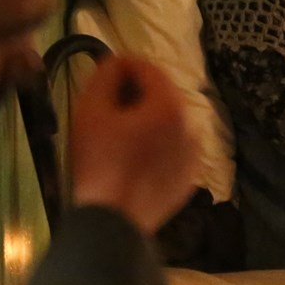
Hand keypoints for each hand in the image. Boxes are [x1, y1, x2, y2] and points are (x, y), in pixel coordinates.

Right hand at [68, 55, 197, 236]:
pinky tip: (134, 154)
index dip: (124, 65)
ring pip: (170, 122)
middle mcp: (190, 126)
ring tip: (120, 130)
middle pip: (163, 94)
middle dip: (138, 91)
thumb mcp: (90, 112)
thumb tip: (116, 62)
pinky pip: (173, 148)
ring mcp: (193, 154)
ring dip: (148, 117)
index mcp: (169, 106)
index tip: (104, 71)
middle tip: (108, 102)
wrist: (113, 223)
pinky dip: (157, 143)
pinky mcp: (188, 177)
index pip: (149, 68)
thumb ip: (105, 76)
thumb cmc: (98, 163)